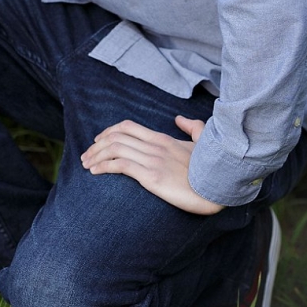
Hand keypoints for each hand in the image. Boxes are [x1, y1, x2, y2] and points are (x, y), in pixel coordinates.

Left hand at [80, 115, 223, 214]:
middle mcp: (155, 146)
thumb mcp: (203, 142)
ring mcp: (153, 160)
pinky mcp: (152, 177)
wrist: (220, 188)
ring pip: (114, 148)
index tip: (97, 141)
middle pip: (116, 136)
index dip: (108, 131)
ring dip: (96, 155)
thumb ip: (192, 127)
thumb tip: (179, 118)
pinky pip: (121, 165)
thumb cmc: (212, 169)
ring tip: (86, 165)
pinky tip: (95, 172)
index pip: (128, 126)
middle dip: (96, 145)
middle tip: (85, 156)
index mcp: (163, 139)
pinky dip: (104, 166)